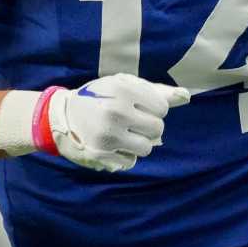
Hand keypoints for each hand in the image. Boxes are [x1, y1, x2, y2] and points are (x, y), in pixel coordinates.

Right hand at [43, 74, 189, 171]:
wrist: (61, 116)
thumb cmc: (99, 97)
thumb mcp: (123, 85)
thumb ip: (156, 91)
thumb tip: (186, 96)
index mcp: (123, 90)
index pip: (162, 109)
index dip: (152, 109)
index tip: (137, 107)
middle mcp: (115, 112)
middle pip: (157, 129)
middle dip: (148, 127)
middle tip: (131, 122)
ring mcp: (108, 135)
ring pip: (146, 148)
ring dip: (138, 143)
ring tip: (121, 133)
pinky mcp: (101, 154)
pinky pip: (130, 162)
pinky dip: (125, 155)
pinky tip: (111, 144)